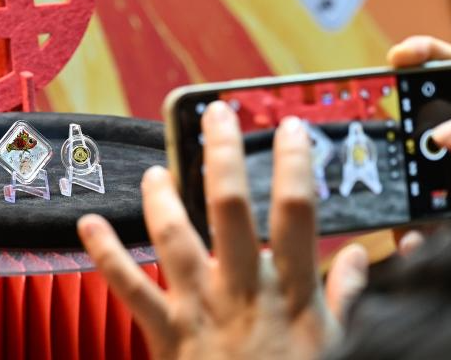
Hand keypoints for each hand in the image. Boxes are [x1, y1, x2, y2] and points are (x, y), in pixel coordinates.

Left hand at [77, 103, 368, 359]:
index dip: (294, 163)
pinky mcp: (166, 332)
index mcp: (290, 291)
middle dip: (222, 153)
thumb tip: (361, 257)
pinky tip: (88, 225)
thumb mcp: (340, 346)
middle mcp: (243, 289)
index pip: (297, 211)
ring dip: (162, 196)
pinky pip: (128, 289)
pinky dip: (105, 254)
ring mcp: (200, 308)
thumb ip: (348, 298)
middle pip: (230, 206)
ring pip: (175, 235)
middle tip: (215, 115)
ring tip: (156, 170)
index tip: (290, 127)